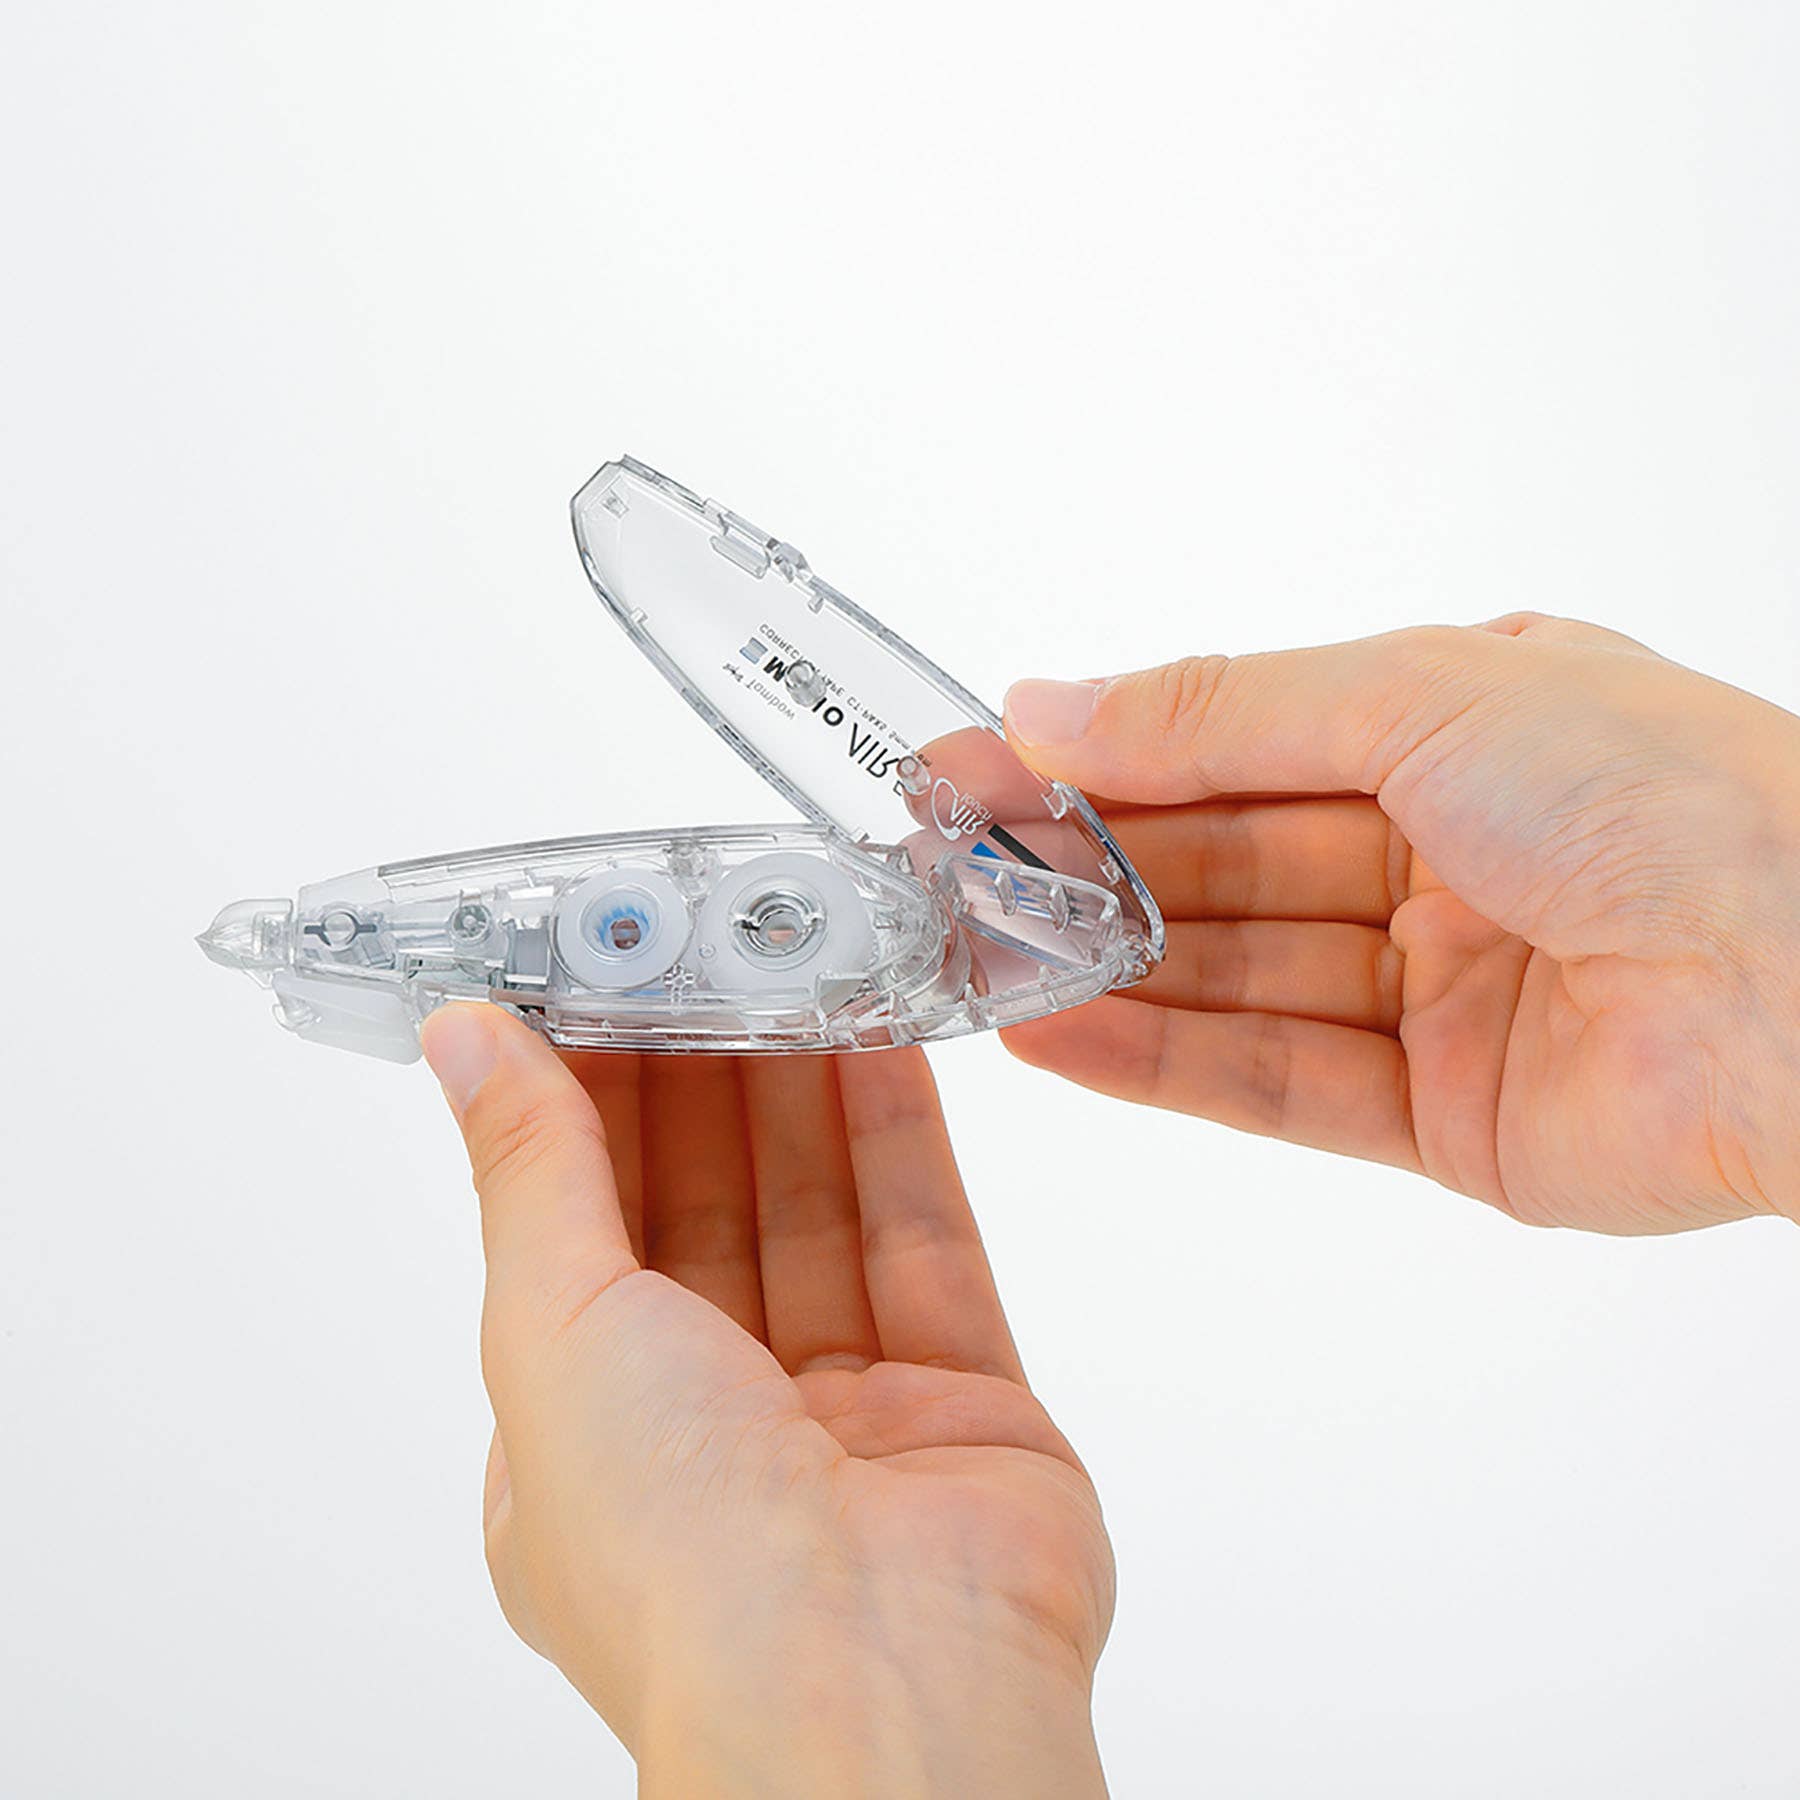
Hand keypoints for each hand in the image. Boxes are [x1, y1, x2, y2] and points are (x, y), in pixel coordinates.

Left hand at [421, 1006, 1112, 1797]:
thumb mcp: (552, 1333)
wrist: (881, 1698)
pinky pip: (927, 1241)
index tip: (600, 984)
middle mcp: (716, 1428)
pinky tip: (884, 1036)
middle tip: (707, 945)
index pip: (586, 1231)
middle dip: (705, 1075)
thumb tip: (467, 1042)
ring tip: (795, 957)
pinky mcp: (964, 1401)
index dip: (591, 1100)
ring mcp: (848, 1417)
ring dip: (805, 1084)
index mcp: (590, 1440)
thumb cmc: (680, 1564)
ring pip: (821, 1212)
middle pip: (710, 1209)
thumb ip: (531, 1172)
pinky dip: (902, 1134)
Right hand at [1001, 614, 1799, 1233]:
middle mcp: (1447, 857)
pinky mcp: (1445, 1118)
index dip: (1103, 756)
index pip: (1236, 743)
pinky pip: (1280, 1083)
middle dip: (1083, 866)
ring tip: (972, 961)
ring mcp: (1444, 992)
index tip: (976, 766)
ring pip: (1237, 978)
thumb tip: (1052, 702)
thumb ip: (1218, 712)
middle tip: (946, 869)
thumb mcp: (1415, 694)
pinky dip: (1166, 1062)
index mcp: (1458, 730)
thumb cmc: (1666, 798)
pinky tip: (1057, 1036)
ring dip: (1104, 969)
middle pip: (1224, 865)